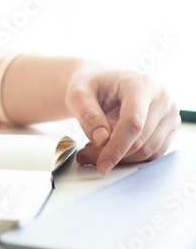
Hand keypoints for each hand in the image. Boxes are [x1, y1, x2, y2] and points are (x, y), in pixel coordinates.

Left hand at [65, 64, 179, 174]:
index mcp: (140, 84)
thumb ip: (88, 115)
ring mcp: (169, 115)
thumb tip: (101, 140)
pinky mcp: (169, 130)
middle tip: (86, 156)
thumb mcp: (79, 93)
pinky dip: (130, 158)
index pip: (134, 123)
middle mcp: (161, 98)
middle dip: (114, 155)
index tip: (101, 165)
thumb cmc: (91, 85)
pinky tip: (111, 149)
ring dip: (121, 159)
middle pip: (141, 140)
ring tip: (95, 150)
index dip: (117, 147)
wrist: (101, 83)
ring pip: (148, 152)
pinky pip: (152, 155)